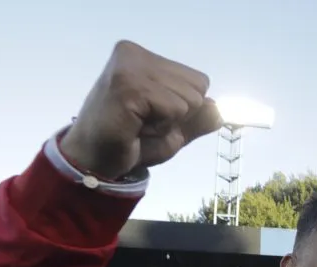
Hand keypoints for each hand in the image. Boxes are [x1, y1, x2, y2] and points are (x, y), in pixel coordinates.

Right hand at [60, 41, 221, 179]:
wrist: (96, 163)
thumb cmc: (130, 143)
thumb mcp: (173, 130)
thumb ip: (197, 118)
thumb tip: (221, 110)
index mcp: (142, 56)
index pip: (199, 80)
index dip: (184, 108)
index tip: (152, 117)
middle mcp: (134, 54)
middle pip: (198, 87)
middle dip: (179, 115)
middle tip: (144, 124)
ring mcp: (129, 67)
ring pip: (190, 99)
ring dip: (169, 122)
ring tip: (138, 125)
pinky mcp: (128, 85)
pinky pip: (176, 108)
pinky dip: (162, 126)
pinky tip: (135, 128)